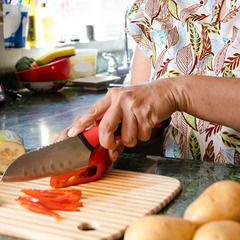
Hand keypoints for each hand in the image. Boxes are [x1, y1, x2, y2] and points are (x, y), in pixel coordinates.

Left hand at [56, 79, 180, 159]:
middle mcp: (120, 99)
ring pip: (126, 137)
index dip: (81, 124)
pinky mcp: (146, 114)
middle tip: (113, 145)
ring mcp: (133, 106)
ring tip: (138, 127)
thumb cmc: (144, 100)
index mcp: (112, 96)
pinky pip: (141, 136)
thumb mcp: (125, 103)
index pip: (92, 112)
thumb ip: (114, 120)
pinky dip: (145, 135)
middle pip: (106, 128)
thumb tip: (109, 148)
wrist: (168, 91)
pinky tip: (147, 124)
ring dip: (133, 139)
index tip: (71, 134)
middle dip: (108, 142)